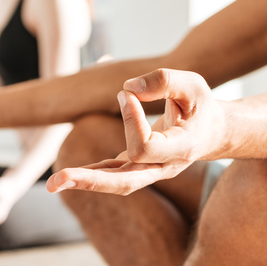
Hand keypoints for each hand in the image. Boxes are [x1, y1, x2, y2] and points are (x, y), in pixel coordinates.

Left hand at [47, 69, 222, 195]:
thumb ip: (164, 80)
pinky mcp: (137, 168)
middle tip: (59, 179)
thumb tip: (126, 89)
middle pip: (125, 182)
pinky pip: (112, 174)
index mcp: (181, 150)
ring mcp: (150, 172)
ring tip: (53, 184)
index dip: (130, 120)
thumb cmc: (202, 106)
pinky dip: (90, 174)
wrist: (213, 133)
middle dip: (92, 181)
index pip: (145, 147)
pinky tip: (65, 177)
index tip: (128, 94)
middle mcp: (164, 168)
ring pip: (116, 184)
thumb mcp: (193, 85)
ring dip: (84, 182)